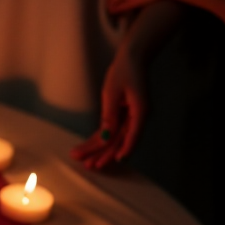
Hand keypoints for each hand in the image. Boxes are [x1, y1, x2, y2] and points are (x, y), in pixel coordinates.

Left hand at [70, 49, 146, 168]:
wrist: (133, 58)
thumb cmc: (124, 71)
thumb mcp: (113, 92)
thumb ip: (110, 115)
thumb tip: (106, 137)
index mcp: (141, 111)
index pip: (132, 135)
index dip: (124, 149)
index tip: (115, 161)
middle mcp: (139, 117)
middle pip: (121, 140)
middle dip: (104, 153)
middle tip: (89, 165)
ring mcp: (133, 118)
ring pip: (116, 138)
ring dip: (100, 149)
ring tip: (84, 160)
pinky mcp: (125, 115)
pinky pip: (113, 130)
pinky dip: (101, 138)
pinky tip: (89, 148)